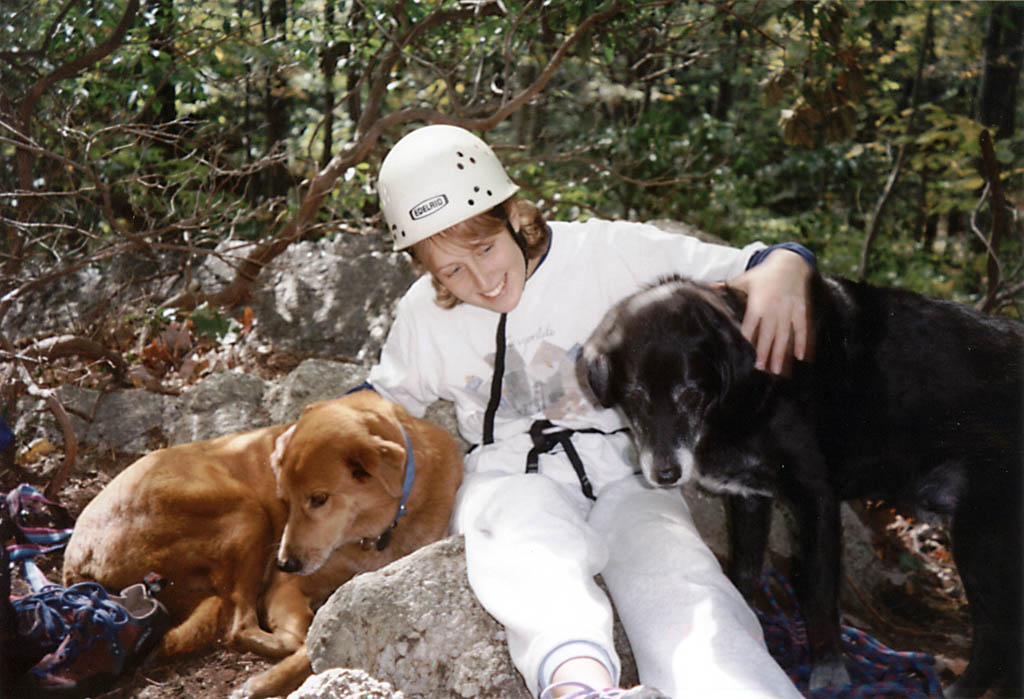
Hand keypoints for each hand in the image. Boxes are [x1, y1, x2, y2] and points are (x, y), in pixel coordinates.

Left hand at [726, 249, 813, 374]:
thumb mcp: (744, 279)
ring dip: (782, 354)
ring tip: (778, 371)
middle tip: (761, 370)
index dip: (746, 341)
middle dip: (764, 353)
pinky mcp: (801, 311)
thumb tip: (707, 288)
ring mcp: (788, 311)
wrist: (790, 263)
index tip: (742, 355)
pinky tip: (801, 357)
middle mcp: (773, 309)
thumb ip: (726, 287)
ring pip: (784, 336)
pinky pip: (802, 329)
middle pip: (768, 335)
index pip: (750, 326)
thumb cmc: (763, 274)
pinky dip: (802, 343)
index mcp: (757, 304)